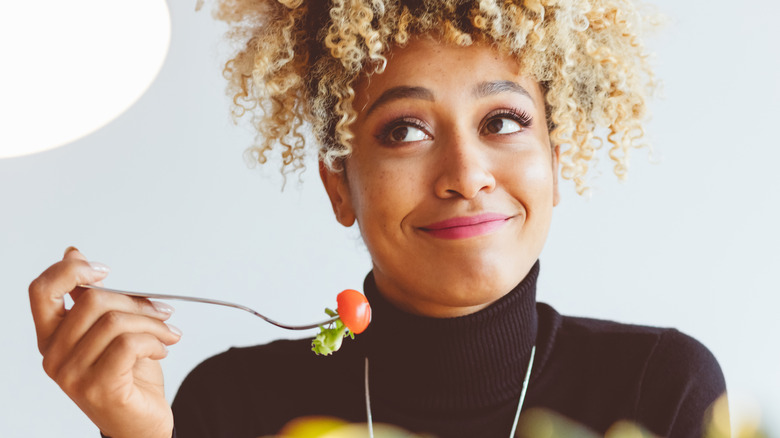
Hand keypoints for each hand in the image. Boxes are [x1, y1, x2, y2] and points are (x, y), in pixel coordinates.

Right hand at [29, 247, 180, 437]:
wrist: (141, 424)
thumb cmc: (128, 375)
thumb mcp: (110, 330)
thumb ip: (91, 298)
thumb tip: (73, 253)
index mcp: (52, 337)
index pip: (41, 291)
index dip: (70, 271)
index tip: (105, 270)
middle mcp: (55, 356)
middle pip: (92, 301)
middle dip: (137, 301)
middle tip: (162, 311)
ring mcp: (73, 375)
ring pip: (115, 322)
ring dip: (153, 323)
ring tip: (169, 333)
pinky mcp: (98, 389)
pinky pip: (129, 345)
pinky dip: (154, 341)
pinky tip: (163, 348)